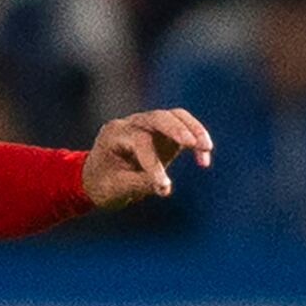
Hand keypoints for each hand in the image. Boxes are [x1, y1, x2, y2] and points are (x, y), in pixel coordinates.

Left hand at [82, 108, 212, 206]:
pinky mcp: (163, 133)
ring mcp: (148, 126)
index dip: (154, 163)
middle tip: (194, 144)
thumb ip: (139, 184)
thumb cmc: (102, 184)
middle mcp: (131, 124)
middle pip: (159, 117)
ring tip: (206, 149)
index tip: (164, 187)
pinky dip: (196, 140)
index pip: (140, 140)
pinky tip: (203, 161)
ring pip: (175, 117)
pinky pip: (184, 129)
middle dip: (178, 129)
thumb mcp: (116, 188)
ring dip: (194, 130)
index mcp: (114, 134)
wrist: (98, 180)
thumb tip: (165, 188)